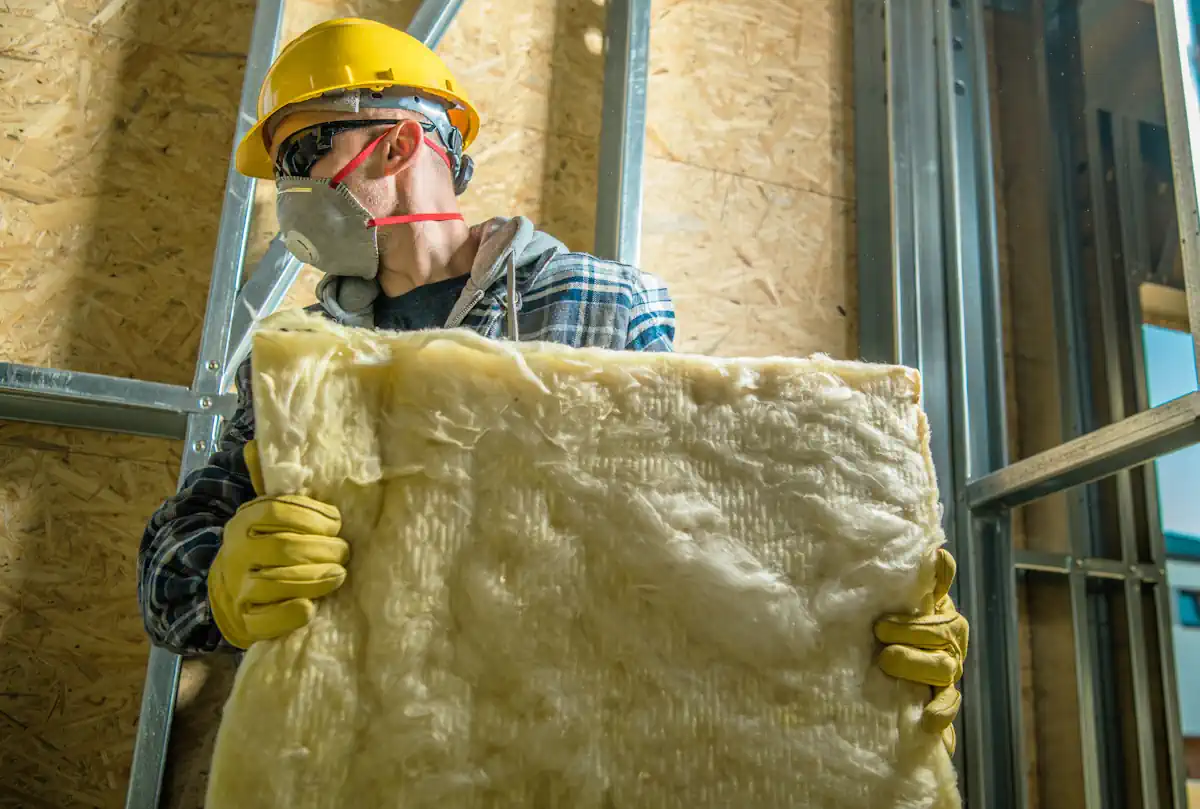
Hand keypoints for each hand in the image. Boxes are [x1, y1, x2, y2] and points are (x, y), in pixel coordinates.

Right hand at [207, 440, 349, 648]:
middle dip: (325, 549)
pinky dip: (294, 613)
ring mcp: (239, 590)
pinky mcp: (245, 622)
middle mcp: (237, 553)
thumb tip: (256, 443)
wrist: (226, 595)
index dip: (315, 516)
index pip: (281, 511)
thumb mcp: (261, 514)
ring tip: (338, 574)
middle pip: (287, 547)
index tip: (337, 522)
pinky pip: (269, 620)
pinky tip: (311, 607)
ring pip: (281, 582)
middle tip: (345, 552)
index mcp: (245, 521)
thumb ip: (267, 483)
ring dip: (317, 579)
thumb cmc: (259, 548)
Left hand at [874, 548, 968, 753]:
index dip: (937, 583)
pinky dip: (941, 710)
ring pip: (943, 665)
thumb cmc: (891, 632)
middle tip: (879, 629)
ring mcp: (949, 668)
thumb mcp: (893, 606)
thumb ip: (914, 583)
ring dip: (916, 662)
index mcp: (939, 611)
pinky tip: (930, 719)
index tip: (930, 566)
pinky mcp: (944, 697)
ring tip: (887, 659)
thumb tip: (931, 551)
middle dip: (910, 629)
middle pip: (940, 631)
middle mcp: (950, 638)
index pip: (941, 595)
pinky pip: (949, 703)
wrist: (891, 681)